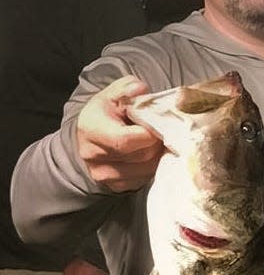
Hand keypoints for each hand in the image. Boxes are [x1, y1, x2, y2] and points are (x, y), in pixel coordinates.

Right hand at [77, 76, 162, 191]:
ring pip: (147, 169)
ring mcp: (104, 175)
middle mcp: (94, 156)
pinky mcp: (116, 186)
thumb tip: (141, 89)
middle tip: (161, 131)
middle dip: (157, 143)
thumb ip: (127, 88)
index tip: (158, 124)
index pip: (126, 140)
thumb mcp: (113, 94)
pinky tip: (150, 154)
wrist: (90, 136)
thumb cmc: (106, 112)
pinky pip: (145, 179)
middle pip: (142, 155)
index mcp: (91, 129)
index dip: (149, 133)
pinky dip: (153, 167)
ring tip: (155, 141)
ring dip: (158, 155)